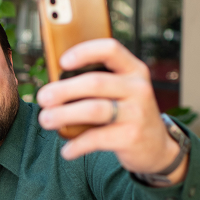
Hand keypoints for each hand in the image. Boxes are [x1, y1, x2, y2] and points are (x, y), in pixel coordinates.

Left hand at [36, 38, 186, 183]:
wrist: (157, 148)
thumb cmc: (127, 115)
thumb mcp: (121, 93)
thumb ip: (97, 85)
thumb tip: (53, 87)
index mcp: (134, 70)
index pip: (110, 50)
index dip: (84, 52)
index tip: (62, 62)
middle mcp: (138, 88)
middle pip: (94, 82)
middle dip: (63, 90)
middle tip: (42, 98)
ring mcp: (137, 113)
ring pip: (93, 110)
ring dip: (64, 114)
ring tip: (45, 119)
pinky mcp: (132, 137)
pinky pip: (97, 138)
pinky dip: (77, 145)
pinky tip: (66, 150)